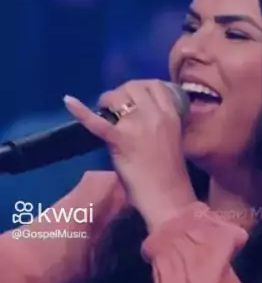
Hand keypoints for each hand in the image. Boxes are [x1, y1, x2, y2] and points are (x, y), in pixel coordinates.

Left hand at [64, 80, 196, 228]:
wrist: (167, 197)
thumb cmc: (171, 175)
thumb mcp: (172, 139)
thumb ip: (159, 125)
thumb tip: (140, 118)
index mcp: (171, 116)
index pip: (156, 85)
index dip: (142, 87)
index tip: (134, 97)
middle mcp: (155, 115)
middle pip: (135, 86)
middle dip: (122, 92)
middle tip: (116, 107)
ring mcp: (137, 126)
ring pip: (118, 96)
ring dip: (108, 100)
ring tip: (105, 111)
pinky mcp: (120, 140)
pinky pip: (97, 122)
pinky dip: (81, 111)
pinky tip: (68, 101)